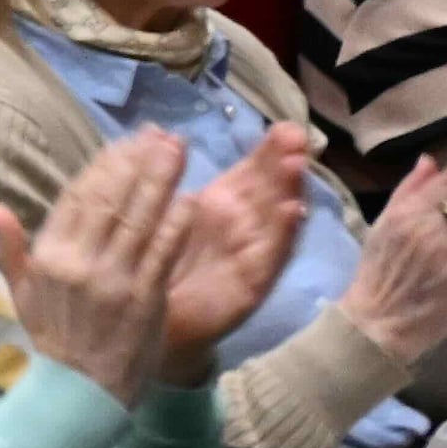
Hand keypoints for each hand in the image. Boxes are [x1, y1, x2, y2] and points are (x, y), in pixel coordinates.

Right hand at [0, 130, 199, 402]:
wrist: (79, 392)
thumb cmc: (53, 340)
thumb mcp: (22, 293)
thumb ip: (11, 248)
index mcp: (50, 256)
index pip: (79, 198)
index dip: (105, 166)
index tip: (127, 142)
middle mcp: (80, 262)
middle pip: (113, 200)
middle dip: (139, 163)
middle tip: (163, 135)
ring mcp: (115, 279)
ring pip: (140, 218)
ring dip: (162, 181)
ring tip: (179, 151)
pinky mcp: (145, 298)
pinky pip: (163, 253)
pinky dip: (176, 224)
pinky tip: (190, 200)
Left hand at [154, 125, 312, 380]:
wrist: (149, 321)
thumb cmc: (156, 263)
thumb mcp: (156, 212)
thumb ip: (159, 174)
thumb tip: (155, 130)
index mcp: (221, 205)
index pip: (251, 171)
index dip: (267, 150)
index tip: (282, 125)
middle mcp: (242, 225)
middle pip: (272, 189)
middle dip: (285, 162)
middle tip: (296, 135)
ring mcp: (250, 254)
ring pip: (277, 217)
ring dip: (289, 189)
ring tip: (297, 164)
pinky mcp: (250, 284)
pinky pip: (271, 257)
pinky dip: (283, 233)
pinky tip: (291, 210)